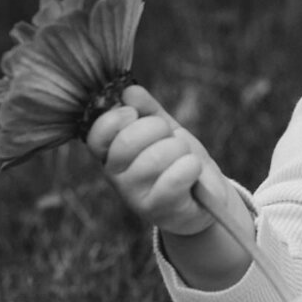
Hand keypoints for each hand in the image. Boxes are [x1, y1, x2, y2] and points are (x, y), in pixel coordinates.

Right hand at [86, 85, 223, 236]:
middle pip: (127, 142)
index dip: (116, 118)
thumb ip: (147, 109)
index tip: (134, 114)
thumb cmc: (177, 158)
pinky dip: (191, 167)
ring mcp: (134, 196)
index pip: (97, 133)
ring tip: (184, 157)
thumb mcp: (163, 128)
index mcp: (111, 153)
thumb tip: (129, 91)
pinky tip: (192, 170)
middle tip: (170, 138)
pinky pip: (175, 178)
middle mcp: (116, 176)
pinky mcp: (157, 210)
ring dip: (180, 149)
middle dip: (158, 129)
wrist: (205, 196)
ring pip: (156, 158)